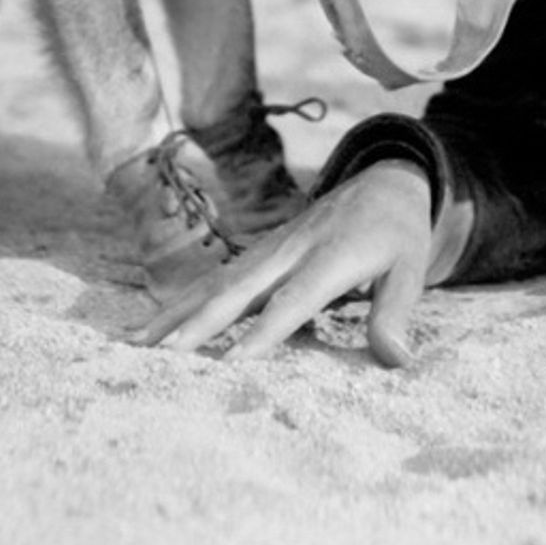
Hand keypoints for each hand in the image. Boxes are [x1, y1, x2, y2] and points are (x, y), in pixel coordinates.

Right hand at [133, 160, 435, 366]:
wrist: (381, 180)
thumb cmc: (398, 233)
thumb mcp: (411, 267)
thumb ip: (397, 311)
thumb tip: (396, 359)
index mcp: (331, 257)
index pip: (294, 300)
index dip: (263, 333)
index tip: (231, 363)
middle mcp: (290, 251)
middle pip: (239, 290)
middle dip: (199, 324)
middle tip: (162, 356)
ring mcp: (268, 250)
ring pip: (215, 284)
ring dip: (174, 313)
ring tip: (134, 344)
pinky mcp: (257, 255)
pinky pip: (214, 281)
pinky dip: (180, 303)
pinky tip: (152, 327)